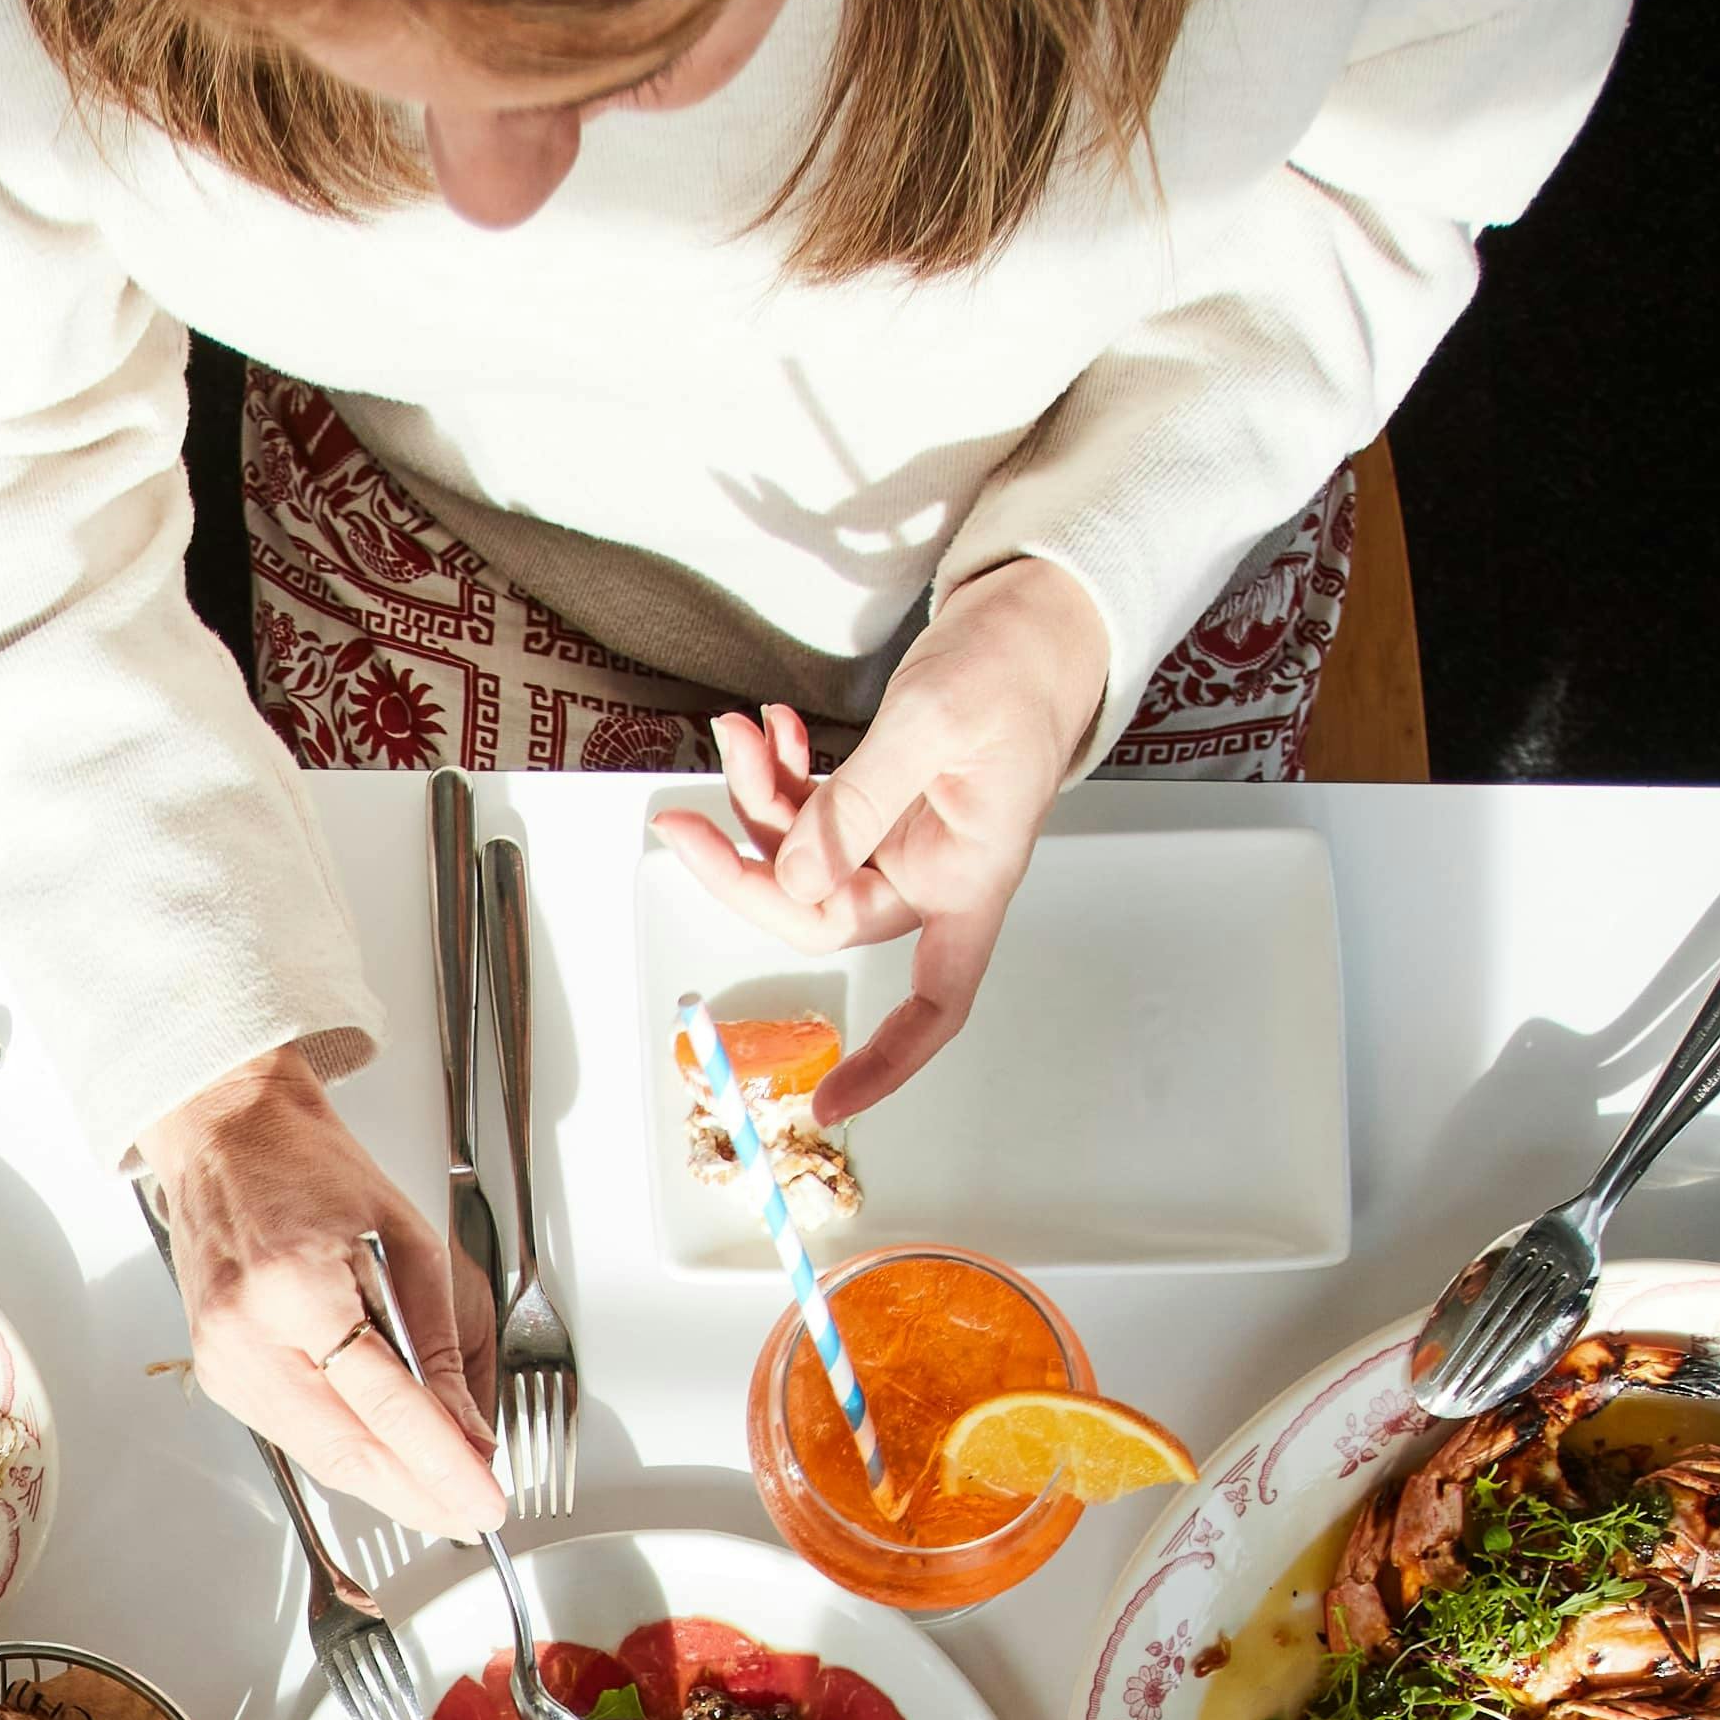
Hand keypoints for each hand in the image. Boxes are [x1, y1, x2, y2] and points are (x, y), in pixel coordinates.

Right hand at [135, 1049, 506, 1538]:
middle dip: (418, 1493)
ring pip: (319, 1456)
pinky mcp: (218, 1375)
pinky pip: (294, 1436)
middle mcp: (249, 1334)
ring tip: (443, 1498)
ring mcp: (225, 1361)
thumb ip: (438, 1341)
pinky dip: (347, 1456)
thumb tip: (467, 1425)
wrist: (226, 1139)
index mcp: (298, 1287)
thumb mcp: (405, 1240)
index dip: (441, 1463)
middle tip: (472, 1513)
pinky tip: (388, 1464)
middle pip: (346, 1448)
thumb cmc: (308, 1169)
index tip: (484, 1497)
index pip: (385, 1404)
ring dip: (386, 1485)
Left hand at [648, 554, 1112, 1118]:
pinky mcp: (879, 800)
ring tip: (739, 731)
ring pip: (802, 856)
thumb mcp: (933, 726)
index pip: (936, 1001)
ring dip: (755, 801)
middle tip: (683, 822)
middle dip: (746, 868)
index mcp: (969, 879)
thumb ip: (858, 804)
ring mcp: (901, 838)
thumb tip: (794, 877)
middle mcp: (932, 873)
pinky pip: (810, 813)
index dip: (888, 1061)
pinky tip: (768, 729)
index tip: (828, 1105)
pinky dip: (777, 776)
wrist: (1036, 614)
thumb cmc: (1016, 668)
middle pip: (821, 912)